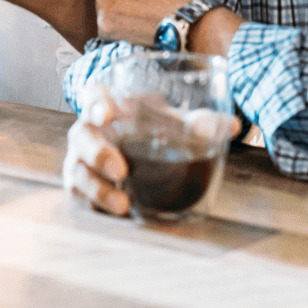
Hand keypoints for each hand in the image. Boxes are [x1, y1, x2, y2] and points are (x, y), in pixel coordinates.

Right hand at [65, 86, 241, 214]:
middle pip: (81, 135)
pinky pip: (78, 193)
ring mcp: (82, 156)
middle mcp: (89, 128)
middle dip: (96, 152)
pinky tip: (117, 213)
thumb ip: (196, 122)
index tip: (106, 113)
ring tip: (123, 203)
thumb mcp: (169, 117)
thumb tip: (231, 126)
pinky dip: (94, 204)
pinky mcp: (82, 180)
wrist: (128, 134)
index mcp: (108, 103)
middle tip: (121, 169)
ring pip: (76, 168)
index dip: (96, 103)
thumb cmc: (147, 121)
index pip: (93, 95)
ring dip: (96, 187)